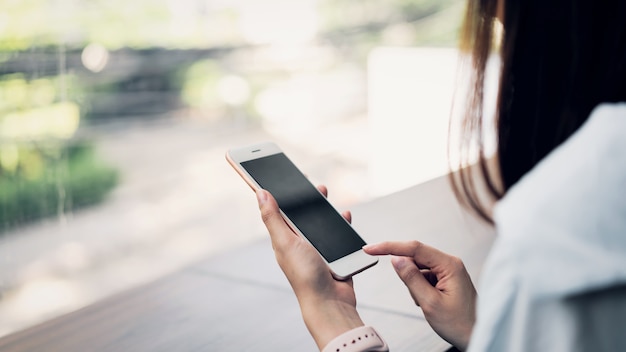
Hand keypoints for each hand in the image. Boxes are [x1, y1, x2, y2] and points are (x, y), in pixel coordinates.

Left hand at [256, 186, 363, 349]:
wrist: (330, 302)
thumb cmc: (305, 275)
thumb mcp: (286, 242)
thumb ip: (273, 218)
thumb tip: (259, 192)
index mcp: (284, 238)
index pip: (278, 210)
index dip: (278, 193)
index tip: (280, 176)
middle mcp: (299, 242)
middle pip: (301, 214)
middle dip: (306, 198)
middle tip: (311, 185)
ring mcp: (317, 248)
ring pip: (321, 222)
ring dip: (325, 208)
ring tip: (326, 195)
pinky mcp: (335, 253)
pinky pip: (339, 233)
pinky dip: (342, 222)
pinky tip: (345, 215)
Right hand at [363, 241, 475, 349]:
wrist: (475, 336)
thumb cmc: (460, 324)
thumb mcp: (429, 303)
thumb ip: (411, 278)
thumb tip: (396, 259)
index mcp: (449, 265)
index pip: (414, 248)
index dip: (390, 247)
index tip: (371, 248)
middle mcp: (450, 263)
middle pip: (415, 258)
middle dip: (408, 276)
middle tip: (417, 297)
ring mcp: (448, 270)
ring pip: (418, 269)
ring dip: (415, 285)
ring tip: (428, 304)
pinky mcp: (446, 278)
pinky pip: (424, 277)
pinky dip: (420, 289)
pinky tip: (430, 302)